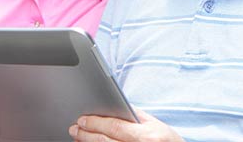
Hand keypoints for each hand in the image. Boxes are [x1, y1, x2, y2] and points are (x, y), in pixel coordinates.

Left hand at [69, 109, 183, 141]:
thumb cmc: (168, 141)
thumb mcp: (156, 125)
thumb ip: (135, 115)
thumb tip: (114, 104)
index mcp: (146, 137)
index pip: (115, 128)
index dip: (95, 123)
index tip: (82, 120)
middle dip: (86, 134)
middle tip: (74, 128)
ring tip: (78, 137)